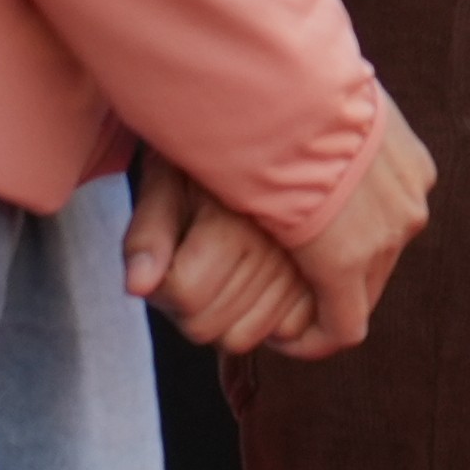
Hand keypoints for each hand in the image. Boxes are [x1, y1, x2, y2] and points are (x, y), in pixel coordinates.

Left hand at [125, 155, 319, 355]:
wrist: (279, 131)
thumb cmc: (210, 159)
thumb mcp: (165, 181)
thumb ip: (148, 235)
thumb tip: (137, 287)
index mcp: (235, 226)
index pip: (183, 297)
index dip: (159, 286)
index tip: (163, 260)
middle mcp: (279, 252)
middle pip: (207, 328)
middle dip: (186, 308)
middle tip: (189, 267)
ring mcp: (310, 271)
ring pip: (243, 338)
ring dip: (223, 318)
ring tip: (224, 274)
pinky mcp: (332, 279)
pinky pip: (289, 331)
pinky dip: (267, 320)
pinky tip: (257, 286)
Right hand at [277, 102, 437, 351]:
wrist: (290, 95)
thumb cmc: (295, 86)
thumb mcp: (332, 100)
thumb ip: (334, 122)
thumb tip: (319, 122)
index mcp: (412, 165)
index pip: (388, 215)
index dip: (350, 232)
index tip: (311, 237)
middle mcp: (411, 204)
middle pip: (379, 257)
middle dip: (338, 270)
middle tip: (289, 275)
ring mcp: (387, 238)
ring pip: (362, 290)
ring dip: (324, 301)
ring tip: (281, 302)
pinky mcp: (348, 267)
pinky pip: (342, 327)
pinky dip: (314, 338)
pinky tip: (281, 335)